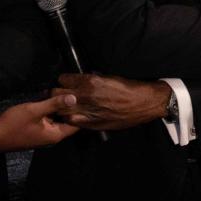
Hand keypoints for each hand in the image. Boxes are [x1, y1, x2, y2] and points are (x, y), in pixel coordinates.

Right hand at [0, 94, 80, 153]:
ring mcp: (43, 135)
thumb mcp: (35, 110)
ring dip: (59, 108)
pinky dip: (50, 111)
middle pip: (68, 121)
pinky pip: (48, 120)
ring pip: (57, 119)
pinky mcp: (36, 132)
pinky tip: (49, 98)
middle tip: (76, 92)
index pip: (76, 124)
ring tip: (65, 92)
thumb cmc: (13, 124)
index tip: (86, 98)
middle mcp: (52, 137)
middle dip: (71, 108)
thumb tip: (74, 98)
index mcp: (55, 135)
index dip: (82, 112)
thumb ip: (55, 104)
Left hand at [53, 73, 171, 130]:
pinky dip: (71, 118)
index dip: (64, 81)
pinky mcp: (92, 123)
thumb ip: (92, 80)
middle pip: (57, 94)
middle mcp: (86, 95)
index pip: (63, 79)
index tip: (66, 83)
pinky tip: (76, 115)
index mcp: (91, 81)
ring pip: (60, 110)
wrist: (143, 103)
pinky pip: (71, 121)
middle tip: (63, 94)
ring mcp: (87, 111)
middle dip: (58, 94)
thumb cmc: (129, 88)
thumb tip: (80, 80)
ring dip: (62, 108)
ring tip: (67, 106)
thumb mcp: (109, 77)